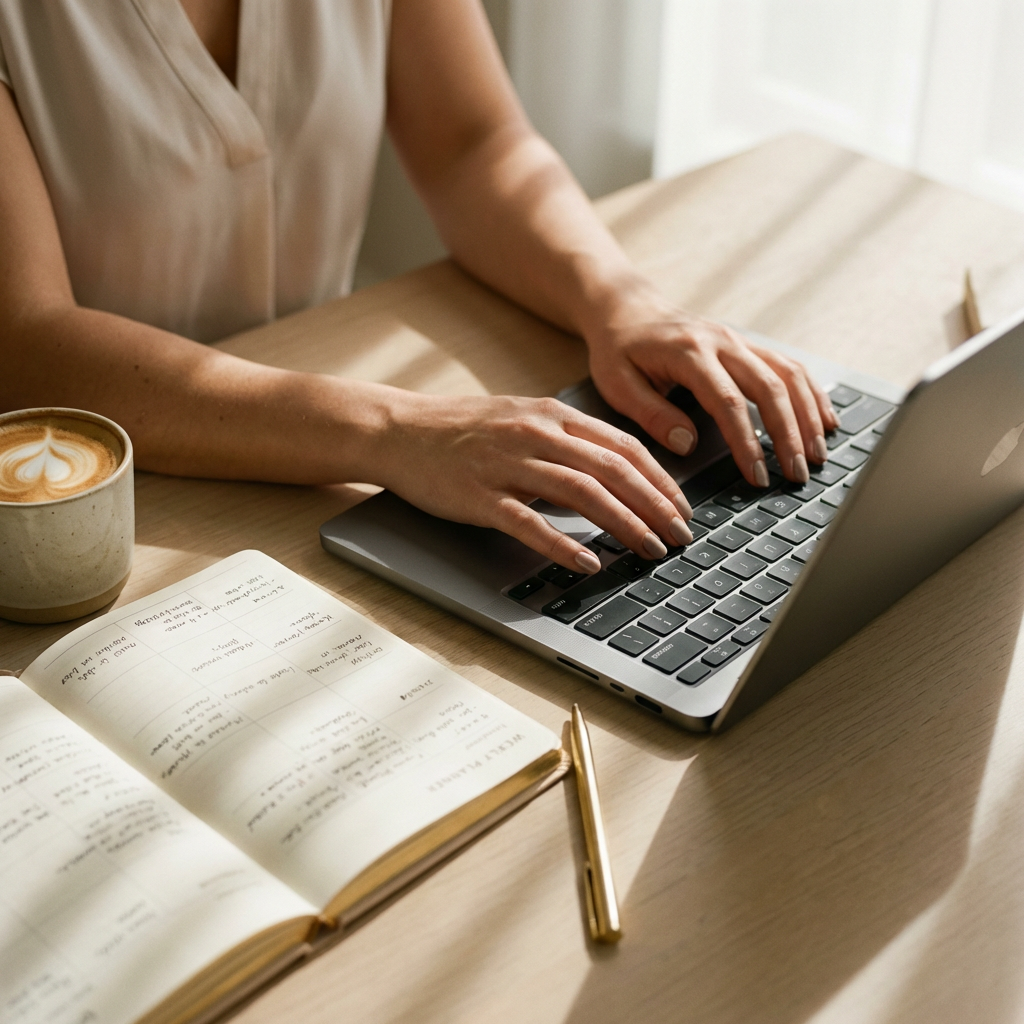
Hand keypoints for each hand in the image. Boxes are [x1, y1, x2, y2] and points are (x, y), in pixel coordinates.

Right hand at [367, 391, 694, 572]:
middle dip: (655, 505)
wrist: (400, 430)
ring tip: (649, 549)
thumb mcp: (523, 420)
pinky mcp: (480, 495)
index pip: (624, 447)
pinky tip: (587, 562)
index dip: (661, 480)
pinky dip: (562, 544)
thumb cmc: (462, 430)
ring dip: (623, 524)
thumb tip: (615, 474)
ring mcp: (508, 464)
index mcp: (552, 416)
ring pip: (582, 492)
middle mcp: (536, 434)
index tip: (682, 508)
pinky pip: (529, 522)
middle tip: (680, 536)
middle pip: (613, 469)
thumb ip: (568, 441)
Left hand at [585, 295, 838, 487]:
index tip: (756, 475)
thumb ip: (651, 413)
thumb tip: (687, 444)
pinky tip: (825, 421)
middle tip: (797, 475)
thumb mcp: (617, 384)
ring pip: (788, 375)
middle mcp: (722, 341)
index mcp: (689, 352)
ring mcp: (739, 340)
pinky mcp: (748, 345)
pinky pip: (790, 367)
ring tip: (816, 456)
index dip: (746, 440)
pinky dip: (812, 394)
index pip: (727, 401)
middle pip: (770, 388)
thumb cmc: (619, 350)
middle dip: (789, 434)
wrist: (626, 308)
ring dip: (808, 416)